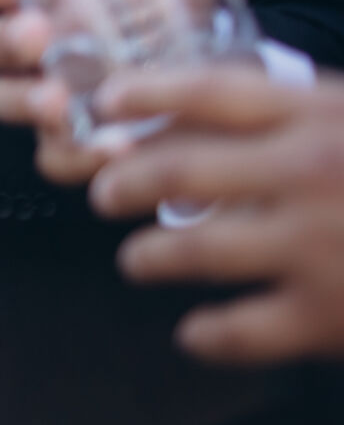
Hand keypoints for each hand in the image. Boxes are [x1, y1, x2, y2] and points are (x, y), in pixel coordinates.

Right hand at [0, 0, 260, 187]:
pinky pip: (52, 156)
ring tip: (59, 102)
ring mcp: (43, 98)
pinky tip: (113, 150)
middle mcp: (35, 47)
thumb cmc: (163, 30)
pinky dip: (77, 154)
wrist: (189, 94)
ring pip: (5, 99)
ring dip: (26, 100)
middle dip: (6, 38)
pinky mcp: (64, 145)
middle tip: (36, 36)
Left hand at [85, 67, 343, 365]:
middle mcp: (309, 173)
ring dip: (151, 256)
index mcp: (323, 115)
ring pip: (195, 248)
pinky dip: (207, 334)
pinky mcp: (327, 315)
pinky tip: (194, 332)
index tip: (104, 101)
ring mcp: (316, 246)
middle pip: (181, 168)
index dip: (147, 92)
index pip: (211, 90)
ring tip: (136, 261)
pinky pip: (240, 330)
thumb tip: (215, 112)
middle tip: (103, 192)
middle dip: (126, 181)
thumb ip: (304, 115)